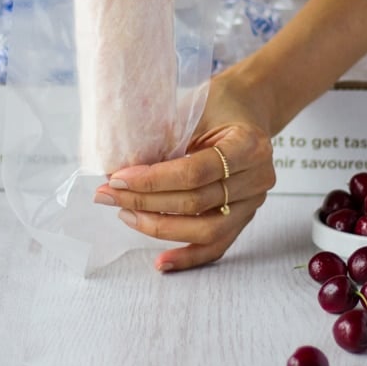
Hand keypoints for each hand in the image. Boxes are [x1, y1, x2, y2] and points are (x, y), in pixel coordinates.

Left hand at [93, 64, 275, 271]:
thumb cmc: (218, 103)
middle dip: (146, 203)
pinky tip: (162, 262)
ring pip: (206, 230)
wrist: (249, 106)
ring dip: (160, 228)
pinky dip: (189, 256)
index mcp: (249, 144)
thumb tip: (120, 173)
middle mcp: (258, 177)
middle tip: (108, 195)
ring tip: (126, 217)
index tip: (117, 179)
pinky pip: (217, 245)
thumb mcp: (194, 108)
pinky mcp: (245, 217)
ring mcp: (254, 202)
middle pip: (196, 203)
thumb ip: (166, 139)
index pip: (194, 172)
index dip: (153, 180)